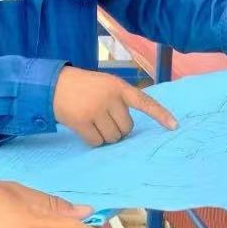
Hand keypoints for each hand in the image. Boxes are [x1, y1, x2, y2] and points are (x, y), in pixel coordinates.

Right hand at [53, 66, 176, 145]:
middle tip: (102, 118)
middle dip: (117, 128)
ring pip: (113, 137)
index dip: (160, 114)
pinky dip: (93, 140)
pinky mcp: (83, 121)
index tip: (174, 126)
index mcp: (117, 86)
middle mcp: (109, 97)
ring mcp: (96, 109)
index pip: (144, 101)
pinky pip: (97, 142)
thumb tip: (127, 129)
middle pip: (126, 127)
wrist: (52, 85)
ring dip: (105, 135)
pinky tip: (84, 128)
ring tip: (92, 121)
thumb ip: (118, 99)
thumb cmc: (81, 86)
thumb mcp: (103, 85)